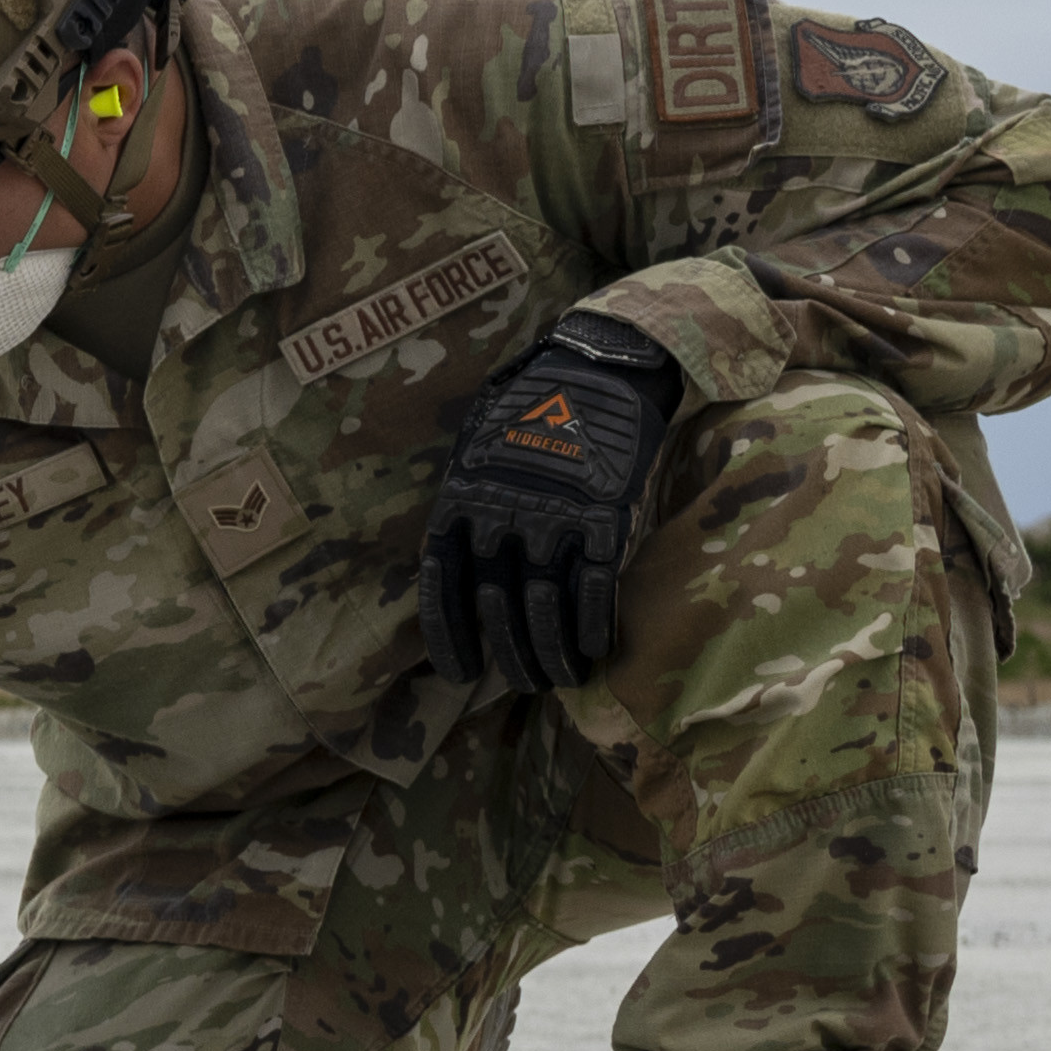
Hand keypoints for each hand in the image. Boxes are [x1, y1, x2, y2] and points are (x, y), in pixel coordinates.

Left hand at [415, 312, 685, 696]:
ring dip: (552, 653)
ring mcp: (555, 518)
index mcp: (461, 499)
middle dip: (513, 654)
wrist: (599, 368)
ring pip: (546, 608)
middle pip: (498, 606)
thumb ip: (467, 509)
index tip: (460, 674)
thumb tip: (463, 572)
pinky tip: (594, 652)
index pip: (443, 586)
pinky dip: (592, 629)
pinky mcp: (606, 518)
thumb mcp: (476, 452)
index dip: (450, 637)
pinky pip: (594, 591)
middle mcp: (502, 514)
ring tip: (559, 679)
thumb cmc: (533, 412)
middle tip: (525, 681)